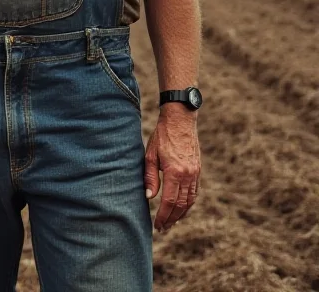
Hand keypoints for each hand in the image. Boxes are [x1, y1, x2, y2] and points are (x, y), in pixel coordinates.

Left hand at [144, 106, 200, 231]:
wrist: (180, 119)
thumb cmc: (162, 135)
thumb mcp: (151, 154)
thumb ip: (150, 176)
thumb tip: (149, 197)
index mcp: (175, 171)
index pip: (169, 201)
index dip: (163, 216)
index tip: (157, 225)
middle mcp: (188, 174)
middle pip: (180, 205)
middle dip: (172, 219)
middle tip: (163, 228)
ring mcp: (195, 172)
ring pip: (190, 200)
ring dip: (181, 214)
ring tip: (172, 222)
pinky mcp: (198, 169)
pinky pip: (195, 192)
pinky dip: (189, 203)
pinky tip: (182, 208)